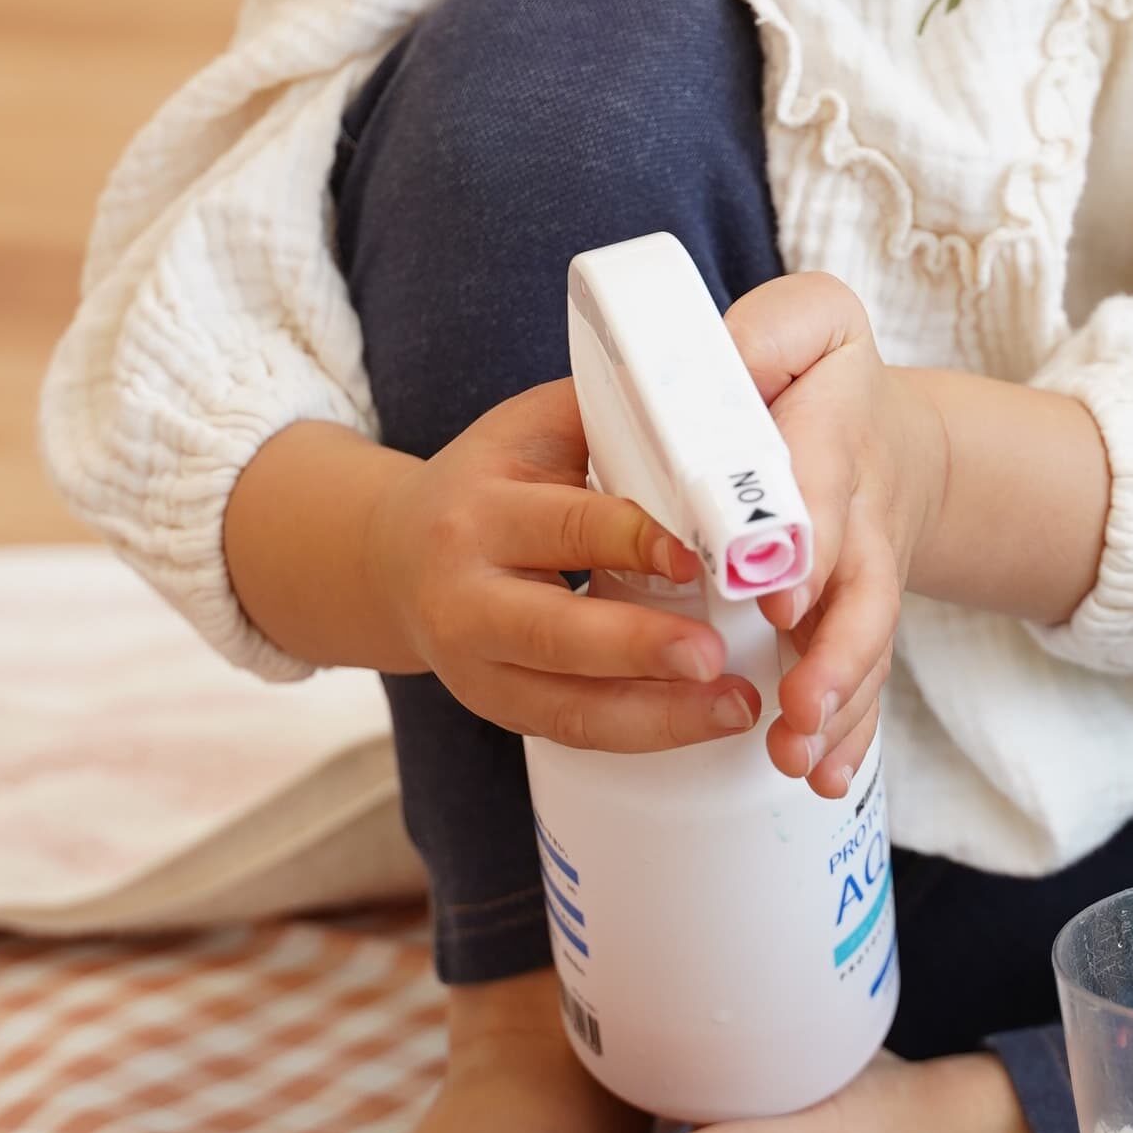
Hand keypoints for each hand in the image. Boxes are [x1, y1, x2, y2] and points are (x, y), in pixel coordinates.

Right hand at [378, 381, 763, 753]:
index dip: (633, 540)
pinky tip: (700, 719)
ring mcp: (473, 664)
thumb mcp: (535, 428)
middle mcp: (465, 594)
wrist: (397, 554)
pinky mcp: (495, 706)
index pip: (565, 526)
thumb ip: (613, 417)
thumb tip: (719, 400)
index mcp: (479, 510)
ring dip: (656, 715)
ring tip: (735, 705)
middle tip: (714, 657)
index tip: (699, 556)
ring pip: (565, 703)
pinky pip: (571, 729)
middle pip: (553, 631)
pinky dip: (640, 732)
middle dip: (637, 647)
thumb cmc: (494, 478)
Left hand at [722, 274, 944, 796]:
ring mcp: (863, 576)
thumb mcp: (811, 323)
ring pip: (862, 645)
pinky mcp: (856, 623)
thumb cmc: (821, 380)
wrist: (889, 436)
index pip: (818, 480)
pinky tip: (823, 778)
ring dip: (835, 704)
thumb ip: (769, 333)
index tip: (774, 590)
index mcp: (834, 432)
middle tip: (795, 701)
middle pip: (857, 585)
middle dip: (830, 648)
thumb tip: (721, 367)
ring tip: (798, 756)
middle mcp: (858, 513)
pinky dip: (849, 734)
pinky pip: (862, 684)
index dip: (801, 534)